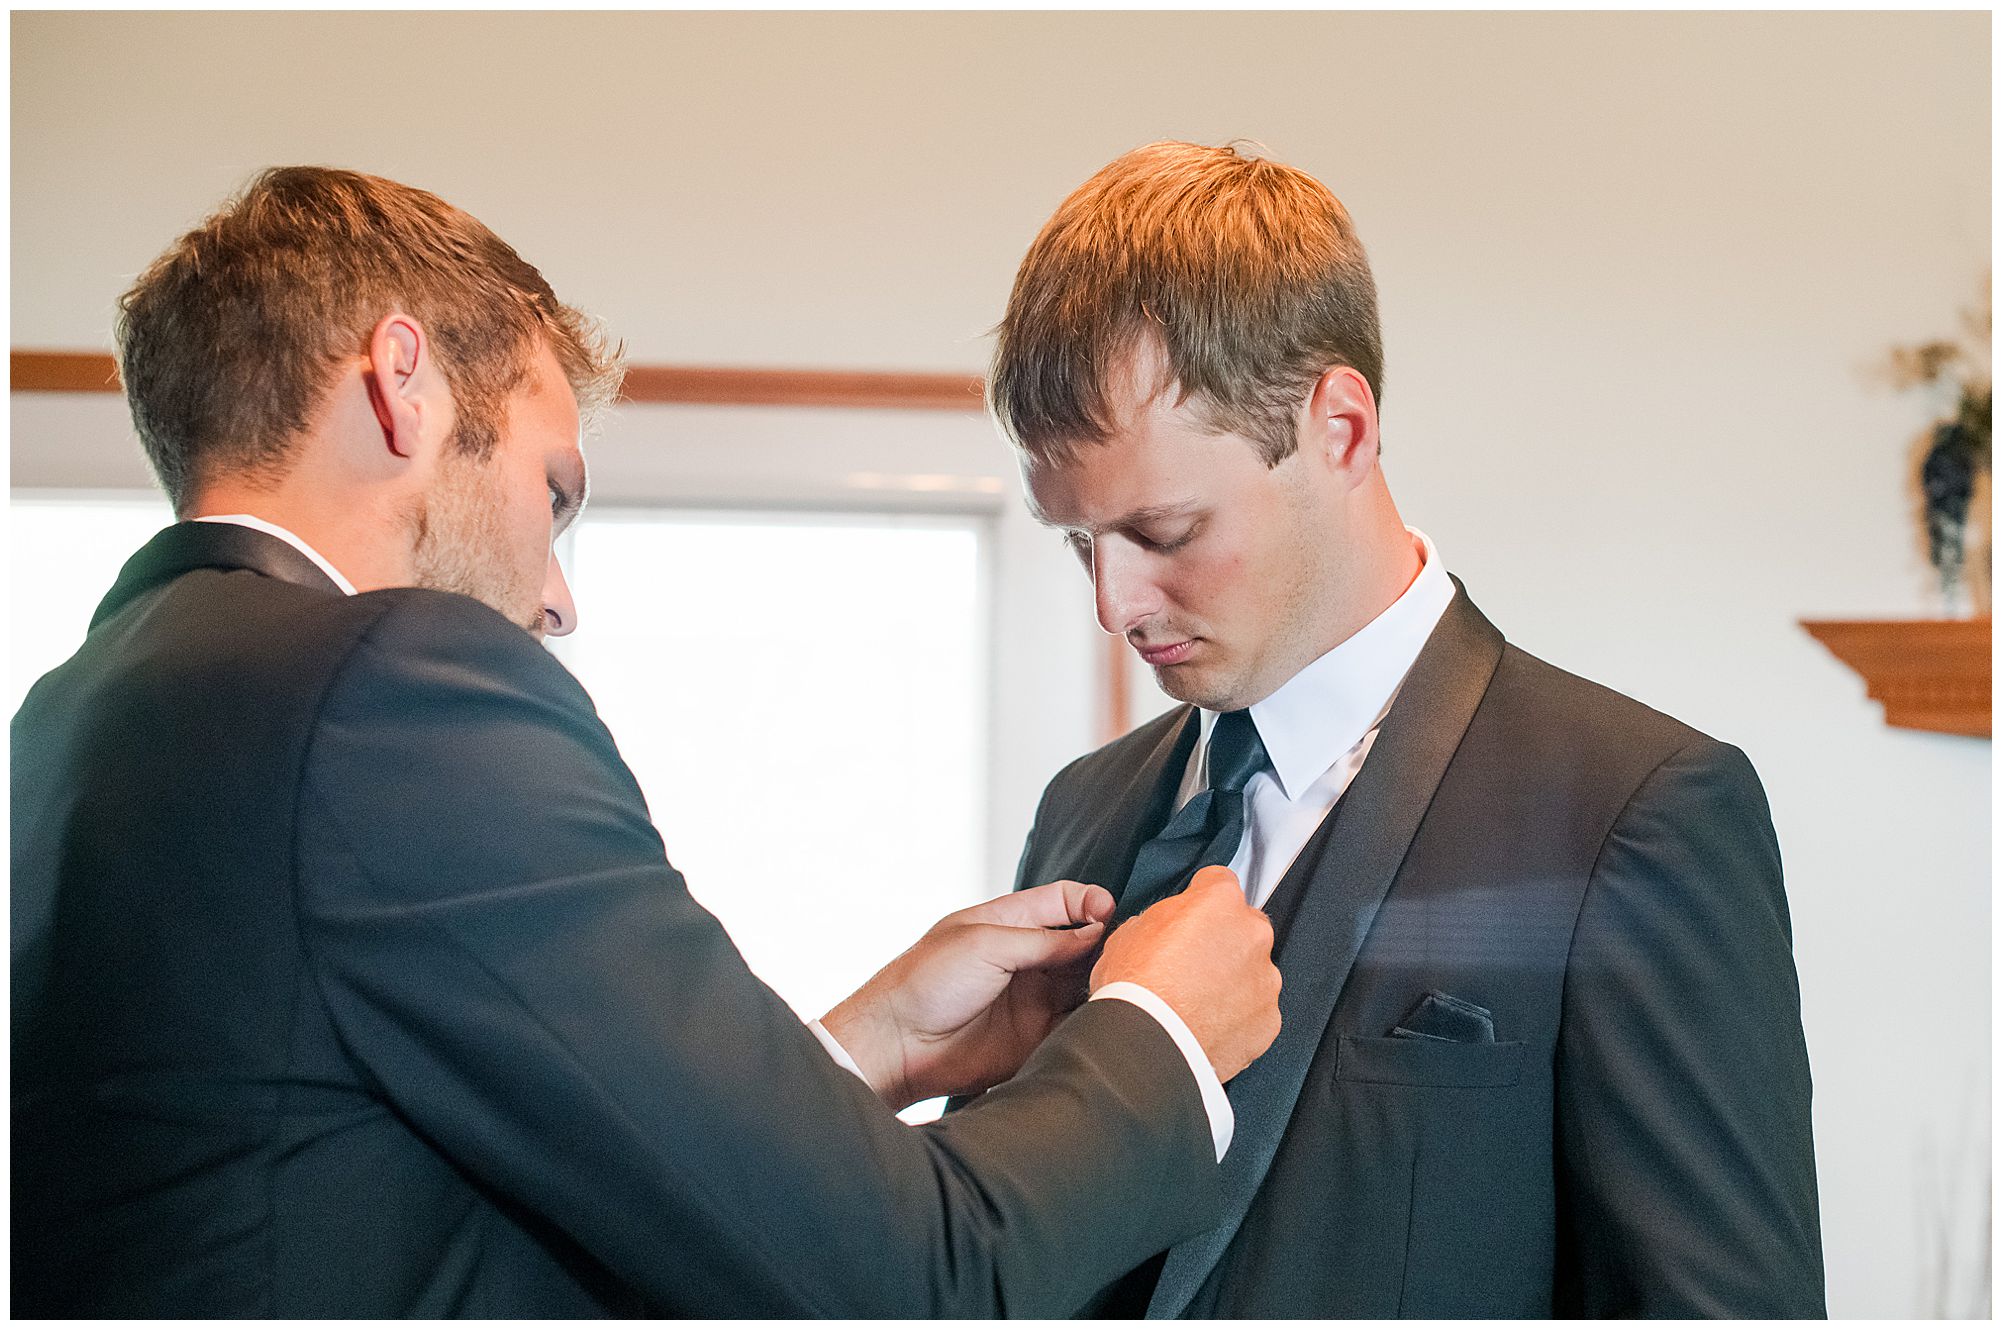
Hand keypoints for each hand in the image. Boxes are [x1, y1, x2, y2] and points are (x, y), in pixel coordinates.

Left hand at [822, 880, 1114, 1108]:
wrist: (898, 1045)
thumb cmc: (925, 983)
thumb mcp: (985, 944)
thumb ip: (1043, 941)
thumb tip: (1095, 935)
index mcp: (1010, 922)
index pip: (1064, 901)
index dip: (1091, 904)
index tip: (1108, 915)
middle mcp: (1027, 958)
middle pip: (1084, 943)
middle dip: (1107, 945)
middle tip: (1123, 954)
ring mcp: (1033, 998)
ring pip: (1086, 984)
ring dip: (1105, 983)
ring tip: (1119, 985)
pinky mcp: (1036, 1037)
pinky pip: (1076, 1025)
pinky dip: (1095, 1020)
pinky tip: (1107, 1016)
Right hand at [1092, 866, 1280, 1081]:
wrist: (1148, 1046)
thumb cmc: (1135, 990)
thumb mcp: (1129, 933)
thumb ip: (1160, 921)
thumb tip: (1163, 930)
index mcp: (1218, 903)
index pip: (1219, 881)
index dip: (1200, 896)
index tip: (1193, 912)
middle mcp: (1251, 935)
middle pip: (1242, 927)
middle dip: (1221, 941)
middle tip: (1189, 964)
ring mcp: (1265, 979)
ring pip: (1252, 971)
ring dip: (1231, 980)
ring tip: (1195, 1003)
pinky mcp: (1269, 1020)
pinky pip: (1255, 1011)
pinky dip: (1237, 1016)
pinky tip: (1207, 1025)